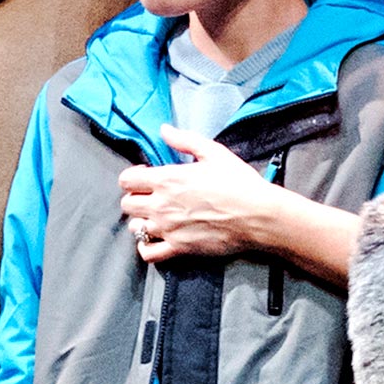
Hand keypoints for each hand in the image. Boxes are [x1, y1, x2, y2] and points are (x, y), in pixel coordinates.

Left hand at [120, 128, 362, 282]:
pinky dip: (146, 247)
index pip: (126, 180)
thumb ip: (184, 140)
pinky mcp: (178, 248)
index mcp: (166, 179)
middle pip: (127, 204)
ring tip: (156, 218)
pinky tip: (156, 239)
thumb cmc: (238, 182)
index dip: (134, 177)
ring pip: (134, 228)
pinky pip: (148, 253)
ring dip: (141, 221)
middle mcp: (161, 205)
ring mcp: (168, 229)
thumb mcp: (213, 152)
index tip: (148, 176)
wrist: (257, 215)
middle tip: (152, 197)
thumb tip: (164, 130)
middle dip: (136, 198)